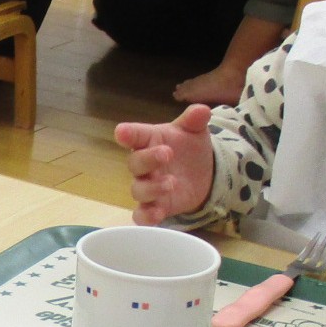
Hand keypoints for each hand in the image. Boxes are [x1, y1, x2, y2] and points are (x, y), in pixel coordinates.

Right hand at [115, 106, 215, 223]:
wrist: (202, 173)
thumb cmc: (189, 147)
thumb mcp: (195, 131)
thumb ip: (195, 120)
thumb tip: (202, 110)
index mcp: (149, 140)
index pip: (133, 135)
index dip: (127, 134)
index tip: (123, 133)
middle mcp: (144, 165)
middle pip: (134, 163)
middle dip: (148, 159)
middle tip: (167, 154)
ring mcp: (148, 186)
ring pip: (138, 190)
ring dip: (152, 188)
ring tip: (172, 183)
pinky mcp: (155, 207)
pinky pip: (142, 215)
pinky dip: (146, 216)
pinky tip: (158, 214)